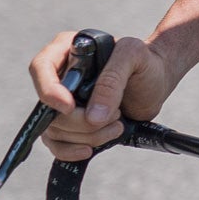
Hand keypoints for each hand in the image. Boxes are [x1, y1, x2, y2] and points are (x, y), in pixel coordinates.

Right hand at [29, 32, 180, 161]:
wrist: (158, 80)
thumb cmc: (145, 61)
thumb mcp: (133, 57)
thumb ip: (112, 79)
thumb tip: (93, 117)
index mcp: (66, 49)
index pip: (40, 68)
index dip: (49, 91)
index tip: (70, 107)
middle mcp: (59, 76)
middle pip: (48, 108)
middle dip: (80, 120)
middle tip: (115, 115)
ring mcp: (63, 101)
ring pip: (53, 129)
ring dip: (85, 136)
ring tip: (117, 126)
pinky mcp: (71, 123)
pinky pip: (56, 144)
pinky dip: (71, 150)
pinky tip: (90, 149)